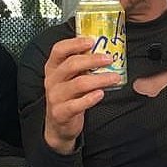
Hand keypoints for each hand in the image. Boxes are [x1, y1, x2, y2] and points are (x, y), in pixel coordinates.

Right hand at [41, 36, 121, 153]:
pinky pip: (77, 104)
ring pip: (78, 84)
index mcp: (53, 68)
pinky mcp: (61, 112)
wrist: (59, 125)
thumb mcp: (70, 78)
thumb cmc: (68, 97)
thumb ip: (81, 66)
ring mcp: (55, 97)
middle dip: (92, 60)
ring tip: (114, 78)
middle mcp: (52, 80)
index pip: (59, 50)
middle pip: (71, 65)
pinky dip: (91, 98)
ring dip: (99, 79)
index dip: (75, 43)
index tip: (91, 41)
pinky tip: (101, 94)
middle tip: (109, 59)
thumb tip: (104, 51)